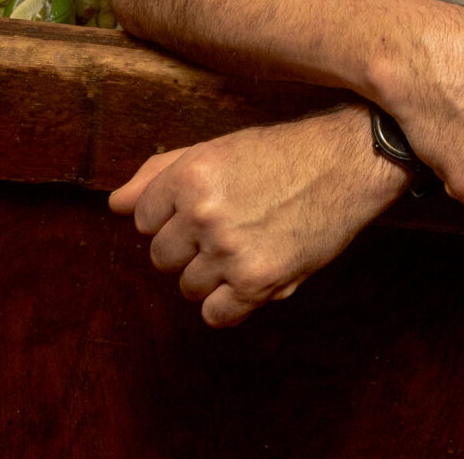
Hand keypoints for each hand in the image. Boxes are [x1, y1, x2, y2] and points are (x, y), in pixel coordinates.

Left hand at [108, 106, 406, 326]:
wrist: (350, 163)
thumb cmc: (284, 153)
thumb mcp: (219, 149)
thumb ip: (160, 174)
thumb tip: (114, 204)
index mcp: (190, 176)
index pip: (142, 219)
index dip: (173, 216)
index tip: (205, 208)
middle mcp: (205, 214)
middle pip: (161, 257)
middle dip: (189, 247)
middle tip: (229, 227)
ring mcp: (231, 251)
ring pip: (188, 286)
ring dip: (212, 274)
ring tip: (246, 246)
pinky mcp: (259, 281)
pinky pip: (217, 314)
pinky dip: (230, 303)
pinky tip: (250, 277)